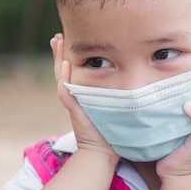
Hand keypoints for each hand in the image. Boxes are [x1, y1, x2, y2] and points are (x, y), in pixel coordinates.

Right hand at [50, 34, 118, 160]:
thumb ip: (116, 91)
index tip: (67, 39)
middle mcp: (75, 96)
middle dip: (59, 53)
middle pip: (62, 69)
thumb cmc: (113, 130)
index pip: (73, 70)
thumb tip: (133, 74)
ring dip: (59, 59)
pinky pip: (66, 92)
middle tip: (57, 37)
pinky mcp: (74, 109)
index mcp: (82, 93)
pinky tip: (66, 64)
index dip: (68, 55)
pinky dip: (64, 78)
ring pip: (61, 76)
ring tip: (57, 43)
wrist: (104, 152)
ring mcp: (73, 102)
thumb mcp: (114, 105)